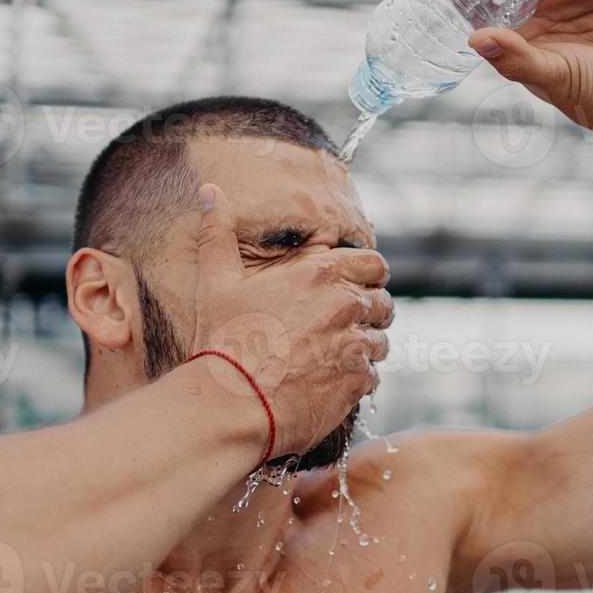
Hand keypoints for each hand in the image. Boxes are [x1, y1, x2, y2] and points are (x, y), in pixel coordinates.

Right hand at [188, 184, 392, 459]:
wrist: (232, 402)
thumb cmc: (223, 340)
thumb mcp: (216, 280)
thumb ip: (218, 232)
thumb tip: (210, 191)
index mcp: (321, 273)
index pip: (374, 264)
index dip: (371, 275)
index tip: (361, 286)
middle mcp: (346, 304)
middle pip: (383, 303)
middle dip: (372, 313)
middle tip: (350, 325)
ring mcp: (356, 344)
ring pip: (381, 342)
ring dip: (366, 347)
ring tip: (338, 357)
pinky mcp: (358, 381)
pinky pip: (373, 376)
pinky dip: (358, 379)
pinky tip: (333, 383)